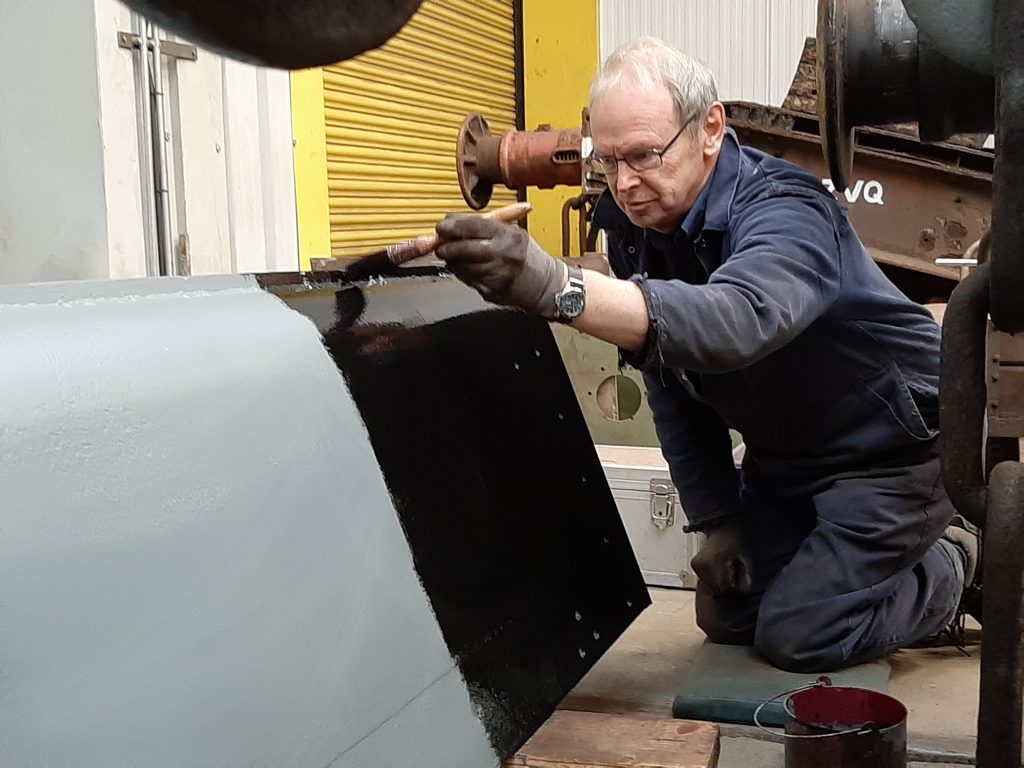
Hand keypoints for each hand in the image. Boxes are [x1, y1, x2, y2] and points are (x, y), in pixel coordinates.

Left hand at [434, 215, 564, 316]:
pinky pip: (467, 280)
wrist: (543, 284)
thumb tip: (453, 221)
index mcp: (508, 235)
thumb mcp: (513, 233)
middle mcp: (503, 254)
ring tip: (456, 257)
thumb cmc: (526, 256)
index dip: (452, 225)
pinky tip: (468, 270)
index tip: (442, 226)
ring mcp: (496, 274)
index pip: (473, 226)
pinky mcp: (491, 290)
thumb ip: (484, 228)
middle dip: (446, 246)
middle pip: (463, 248)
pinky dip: (462, 274)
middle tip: (440, 245)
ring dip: (453, 262)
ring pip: (462, 266)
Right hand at [691, 520, 753, 596]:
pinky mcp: (694, 565)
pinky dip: (712, 580)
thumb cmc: (736, 543)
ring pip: (710, 588)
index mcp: (717, 559)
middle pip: (717, 589)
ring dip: (719, 584)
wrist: (722, 529)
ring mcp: (697, 564)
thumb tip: (743, 592)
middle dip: (727, 586)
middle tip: (732, 573)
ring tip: (725, 570)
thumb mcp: (746, 558)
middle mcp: (703, 562)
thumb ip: (747, 576)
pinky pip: (704, 582)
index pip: (725, 587)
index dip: (734, 587)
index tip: (738, 577)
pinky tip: (718, 570)